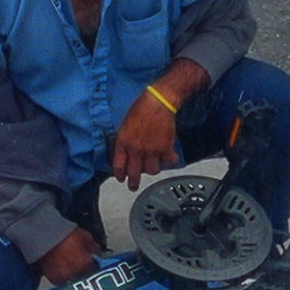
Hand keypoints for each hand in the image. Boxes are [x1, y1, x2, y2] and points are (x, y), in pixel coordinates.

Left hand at [105, 64, 198, 182]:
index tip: (121, 179)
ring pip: (152, 171)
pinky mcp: (165, 147)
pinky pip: (169, 162)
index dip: (119, 175)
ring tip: (153, 165)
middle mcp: (136, 149)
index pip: (118, 166)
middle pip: (134, 174)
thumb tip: (124, 152)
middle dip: (133, 183)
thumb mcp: (125, 125)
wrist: (158, 102)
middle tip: (133, 187)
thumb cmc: (141, 108)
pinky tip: (169, 157)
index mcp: (124, 142)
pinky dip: (170, 160)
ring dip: (152, 169)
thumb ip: (124, 140)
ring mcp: (151, 150)